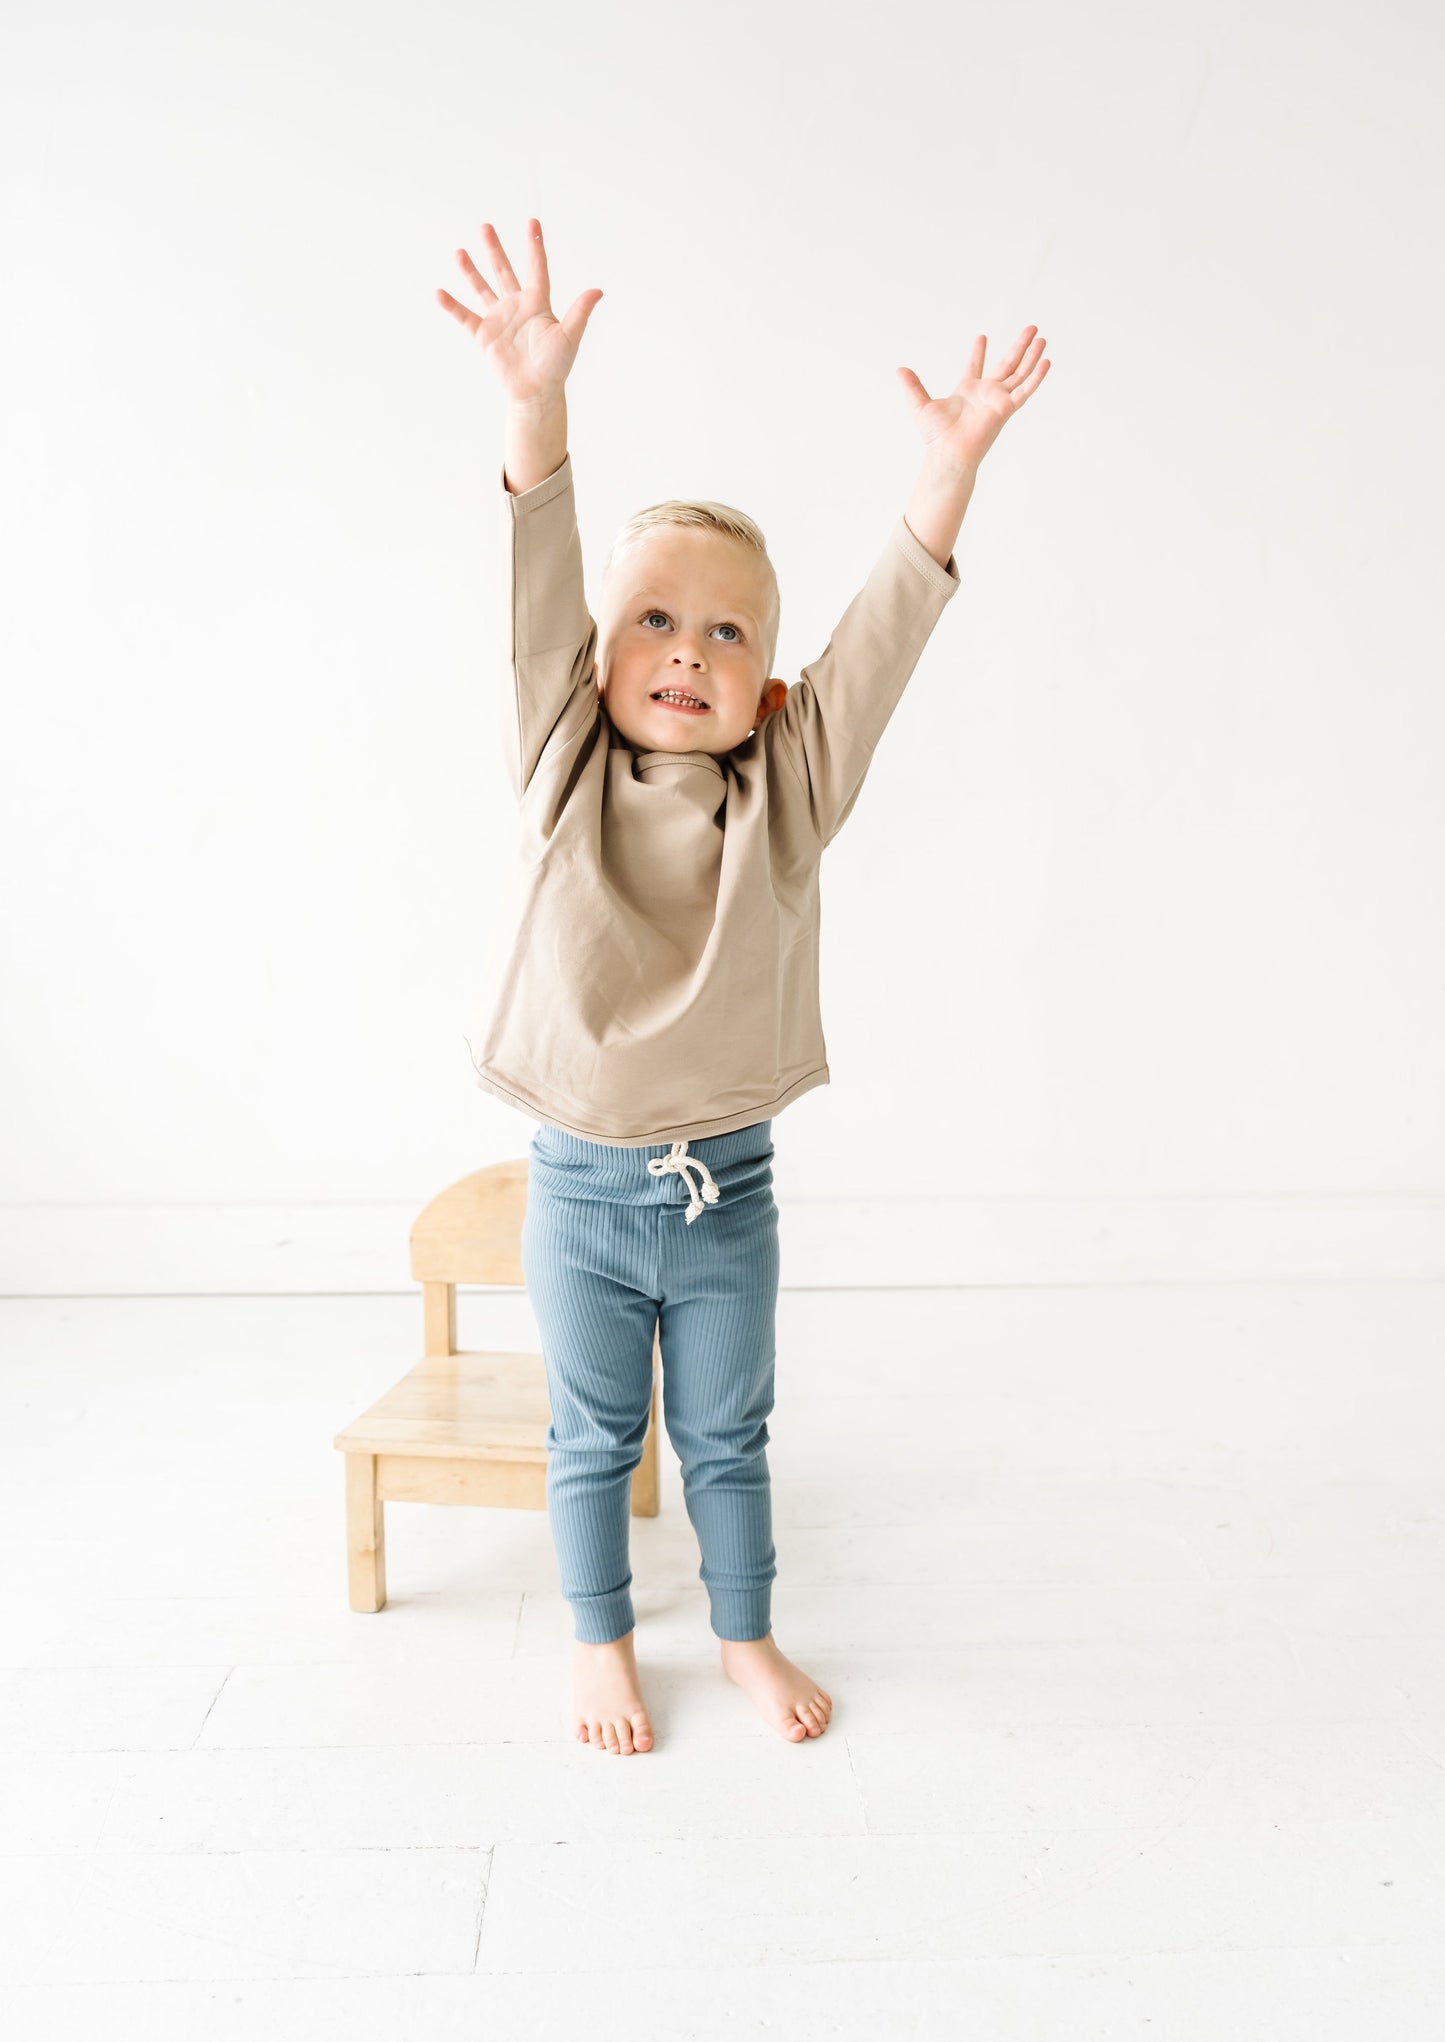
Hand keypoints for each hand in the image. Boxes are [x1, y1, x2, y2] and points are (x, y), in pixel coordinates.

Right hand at [436, 217, 602, 404]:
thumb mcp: (570, 336)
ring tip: (459, 252)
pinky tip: (439, 293)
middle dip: (495, 249)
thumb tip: (598, 291)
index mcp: (538, 303)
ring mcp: (498, 319)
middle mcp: (516, 306)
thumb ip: (580, 312)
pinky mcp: (484, 335)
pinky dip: (452, 306)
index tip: (532, 222)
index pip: (536, 268)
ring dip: (471, 271)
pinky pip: (465, 317)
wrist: (536, 392)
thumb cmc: (556, 365)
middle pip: (504, 271)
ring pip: (482, 288)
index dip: (535, 246)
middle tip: (485, 227)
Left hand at [897, 327, 1049, 473]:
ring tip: (1041, 337)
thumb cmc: (936, 437)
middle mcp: (986, 394)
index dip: (978, 353)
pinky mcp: (1007, 408)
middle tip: (1030, 328)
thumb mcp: (921, 404)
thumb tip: (899, 369)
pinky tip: (1046, 361)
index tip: (981, 337)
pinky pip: (1025, 389)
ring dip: (1031, 355)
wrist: (948, 452)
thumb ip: (913, 386)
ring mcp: (998, 400)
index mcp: (967, 391)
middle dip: (1018, 346)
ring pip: (1020, 372)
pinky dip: (1036, 376)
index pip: (975, 367)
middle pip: (1007, 364)